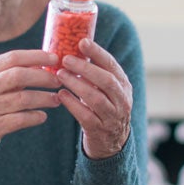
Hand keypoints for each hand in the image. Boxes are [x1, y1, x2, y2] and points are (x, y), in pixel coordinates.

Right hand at [0, 49, 60, 152]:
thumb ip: (11, 72)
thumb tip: (45, 63)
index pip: (12, 58)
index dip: (36, 56)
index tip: (54, 59)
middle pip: (19, 76)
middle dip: (43, 77)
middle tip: (58, 81)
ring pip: (24, 99)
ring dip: (45, 98)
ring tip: (56, 99)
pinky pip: (21, 120)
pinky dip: (35, 117)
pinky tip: (42, 116)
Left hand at [55, 39, 131, 158]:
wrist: (112, 142)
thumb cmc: (104, 107)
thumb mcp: (106, 90)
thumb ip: (95, 73)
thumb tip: (71, 48)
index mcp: (123, 85)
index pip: (112, 65)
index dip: (97, 52)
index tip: (82, 41)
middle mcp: (121, 100)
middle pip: (106, 81)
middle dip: (85, 68)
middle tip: (66, 59)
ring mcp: (112, 117)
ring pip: (96, 98)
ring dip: (76, 85)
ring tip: (60, 75)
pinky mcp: (99, 130)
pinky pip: (85, 116)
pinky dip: (72, 104)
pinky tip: (61, 95)